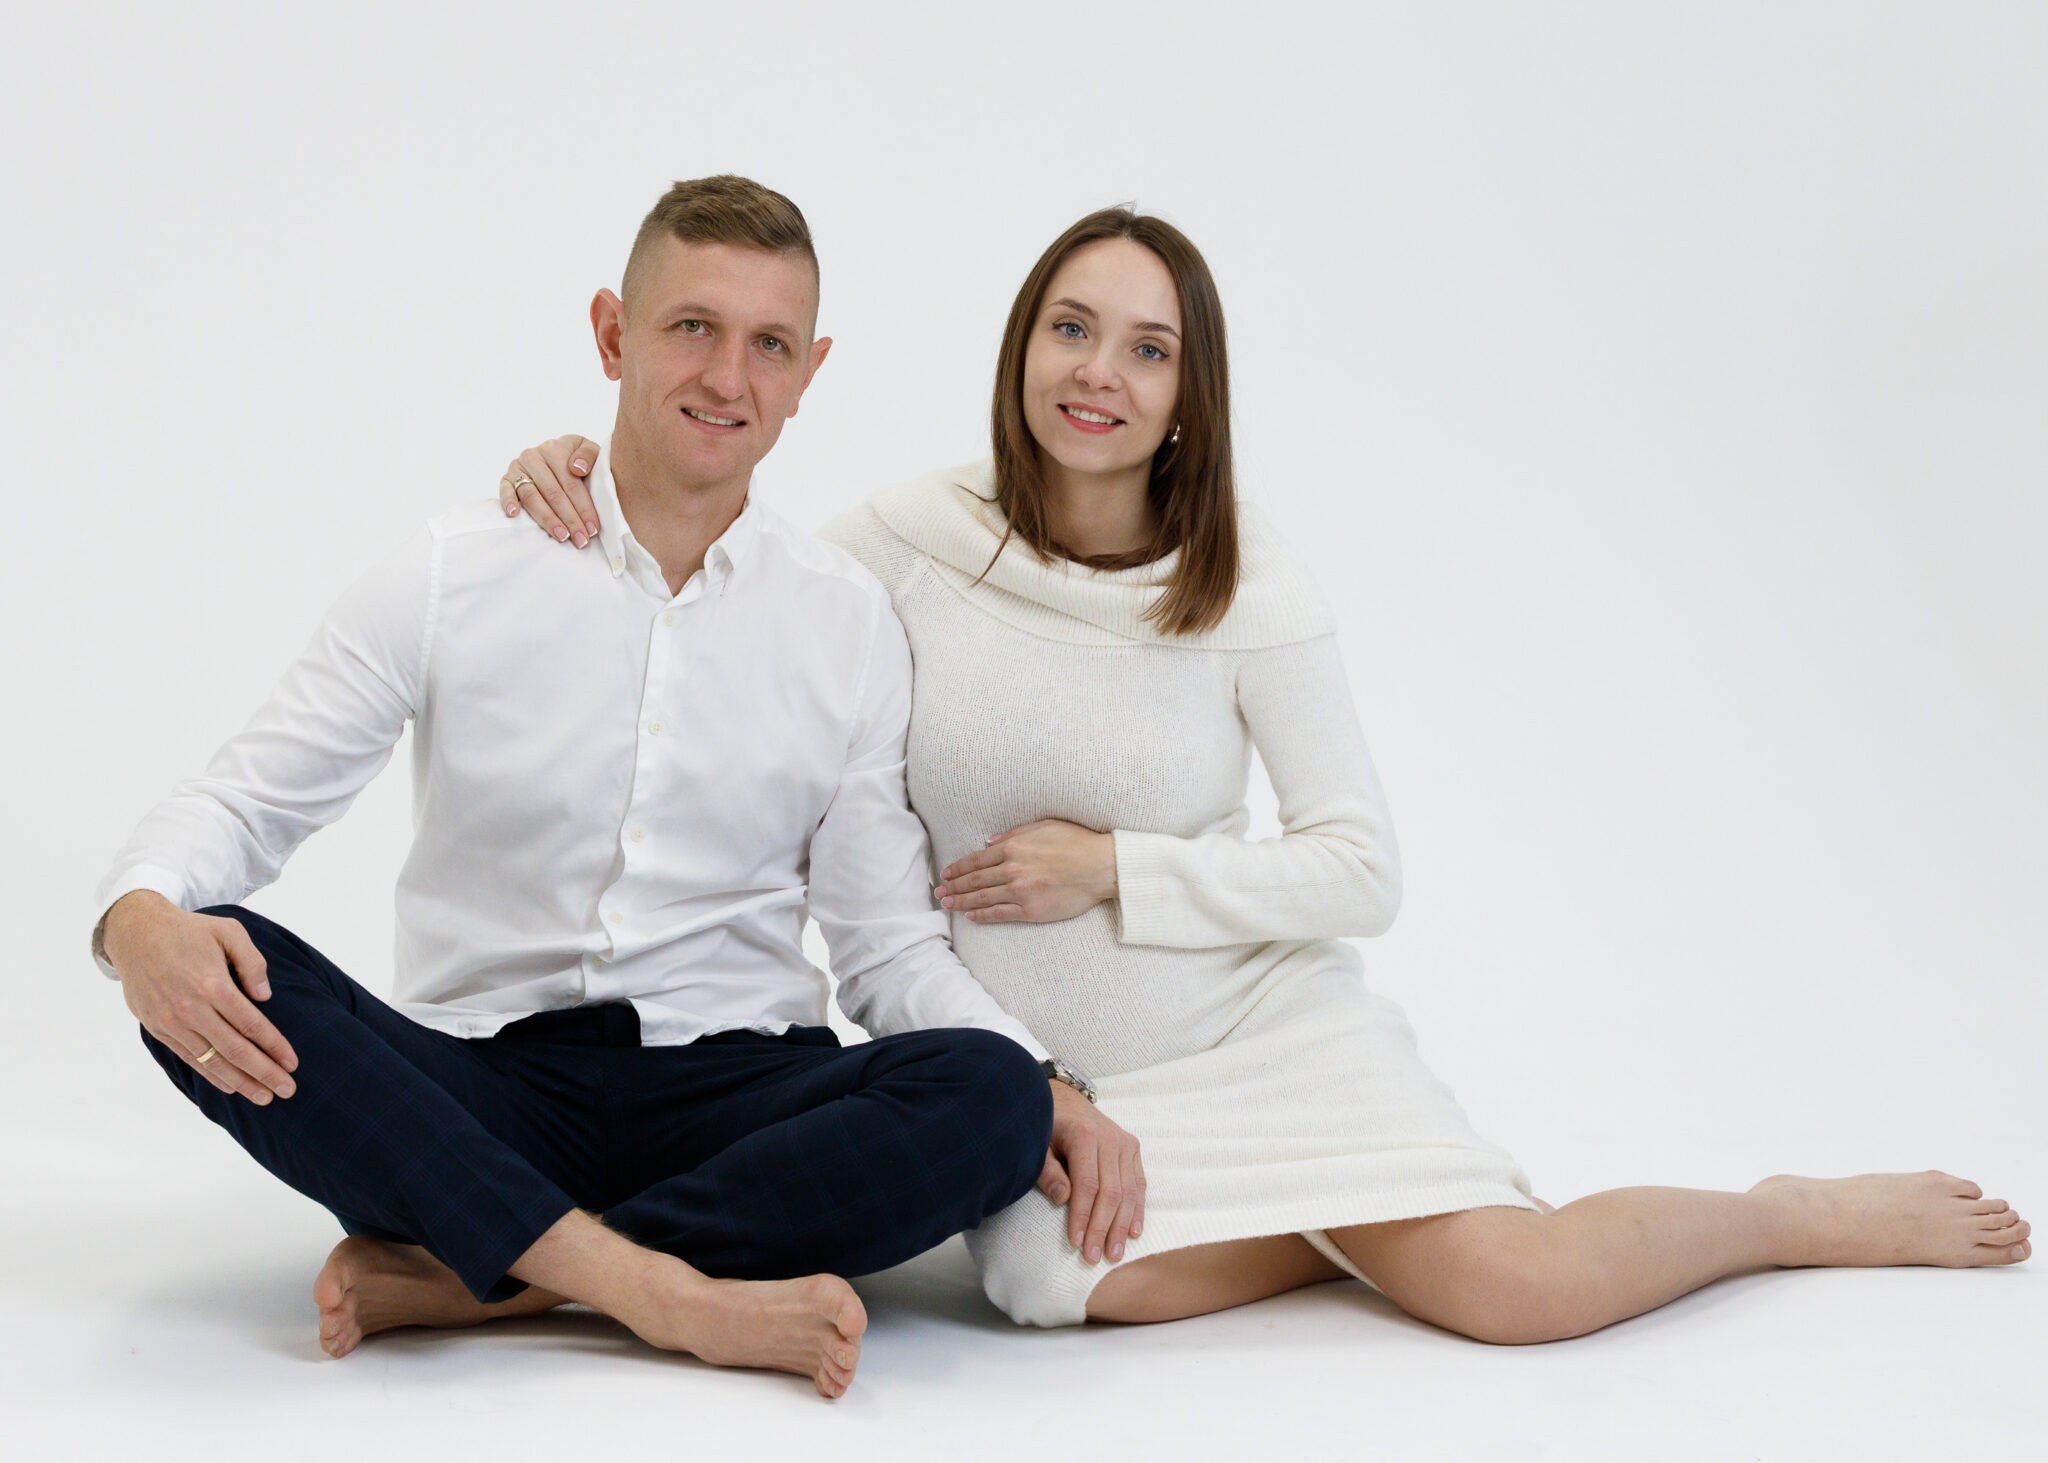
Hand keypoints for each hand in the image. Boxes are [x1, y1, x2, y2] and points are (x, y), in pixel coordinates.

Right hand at [101, 892, 298, 1104]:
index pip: (251, 1025)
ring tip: (264, 1096)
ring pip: (212, 1060)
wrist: (135, 932)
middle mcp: (191, 1008)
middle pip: (235, 1050)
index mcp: (212, 984)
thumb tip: (265, 997)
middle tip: (287, 1090)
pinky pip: (190, 1058)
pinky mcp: (158, 1029)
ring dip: (240, 1082)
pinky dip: (212, 1075)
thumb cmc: (189, 930)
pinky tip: (231, 1085)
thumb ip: (252, 962)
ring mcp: (172, 1022)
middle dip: (264, 1073)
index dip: (274, 1047)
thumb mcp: (228, 931)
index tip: (292, 1063)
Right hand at [499, 435, 602, 547]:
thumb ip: (589, 454)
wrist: (558, 452)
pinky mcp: (507, 478)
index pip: (571, 484)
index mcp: (555, 449)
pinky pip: (505, 490)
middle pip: (553, 494)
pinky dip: (508, 501)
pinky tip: (514, 515)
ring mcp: (518, 467)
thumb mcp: (591, 450)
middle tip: (581, 540)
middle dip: (570, 520)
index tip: (593, 528)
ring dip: (547, 519)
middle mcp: (534, 457)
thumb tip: (576, 467)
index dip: (584, 508)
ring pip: (532, 497)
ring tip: (561, 536)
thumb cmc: (577, 458)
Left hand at [935, 819, 1116, 924]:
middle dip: (953, 887)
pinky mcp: (1031, 911)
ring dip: (961, 902)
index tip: (946, 874)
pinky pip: (1000, 914)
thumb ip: (1013, 834)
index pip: (976, 860)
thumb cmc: (1076, 842)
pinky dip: (983, 916)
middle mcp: (1012, 870)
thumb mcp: (1043, 826)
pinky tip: (971, 916)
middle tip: (938, 892)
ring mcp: (1020, 892)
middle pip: (974, 881)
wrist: (1101, 866)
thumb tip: (988, 841)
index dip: (958, 868)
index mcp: (1013, 848)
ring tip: (947, 905)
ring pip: (982, 899)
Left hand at [1037, 1080, 1144, 1263]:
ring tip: (1115, 1253)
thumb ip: (1047, 1172)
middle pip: (1111, 1192)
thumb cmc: (1047, 1125)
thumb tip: (1062, 1200)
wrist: (1065, 1099)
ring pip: (1128, 1191)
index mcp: (1085, 1135)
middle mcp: (1111, 1138)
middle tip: (1095, 1257)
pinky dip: (1137, 1209)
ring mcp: (1125, 1143)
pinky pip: (1139, 1183)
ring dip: (1122, 1226)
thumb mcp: (1037, 1144)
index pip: (1088, 1185)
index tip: (1075, 1242)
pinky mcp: (1133, 1148)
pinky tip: (1133, 1232)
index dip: (1083, 1216)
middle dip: (1103, 1228)